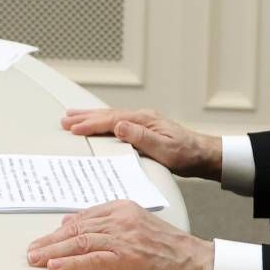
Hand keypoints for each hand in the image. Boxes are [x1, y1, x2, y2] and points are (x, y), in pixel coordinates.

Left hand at [26, 200, 213, 269]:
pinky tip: (56, 266)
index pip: (84, 217)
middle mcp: (122, 219)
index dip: (60, 230)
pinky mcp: (128, 258)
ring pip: (80, 242)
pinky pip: (92, 259)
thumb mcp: (136, 227)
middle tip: (31, 251)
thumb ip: (107, 224)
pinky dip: (71, 263)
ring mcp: (124, 238)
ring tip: (36, 259)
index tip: (44, 239)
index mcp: (123, 209)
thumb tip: (73, 223)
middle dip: (50, 241)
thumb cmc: (170, 250)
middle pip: (77, 229)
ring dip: (53, 252)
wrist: (197, 264)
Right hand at [61, 108, 221, 179]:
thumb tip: (120, 126)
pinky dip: (102, 122)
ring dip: (91, 117)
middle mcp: (142, 118)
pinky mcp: (144, 128)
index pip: (112, 120)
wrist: (204, 155)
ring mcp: (143, 122)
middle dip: (85, 117)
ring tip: (73, 117)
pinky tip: (97, 123)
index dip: (91, 124)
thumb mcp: (166, 151)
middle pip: (107, 114)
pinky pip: (117, 121)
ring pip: (111, 116)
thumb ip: (142, 138)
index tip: (74, 127)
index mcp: (144, 121)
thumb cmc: (187, 155)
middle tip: (65, 119)